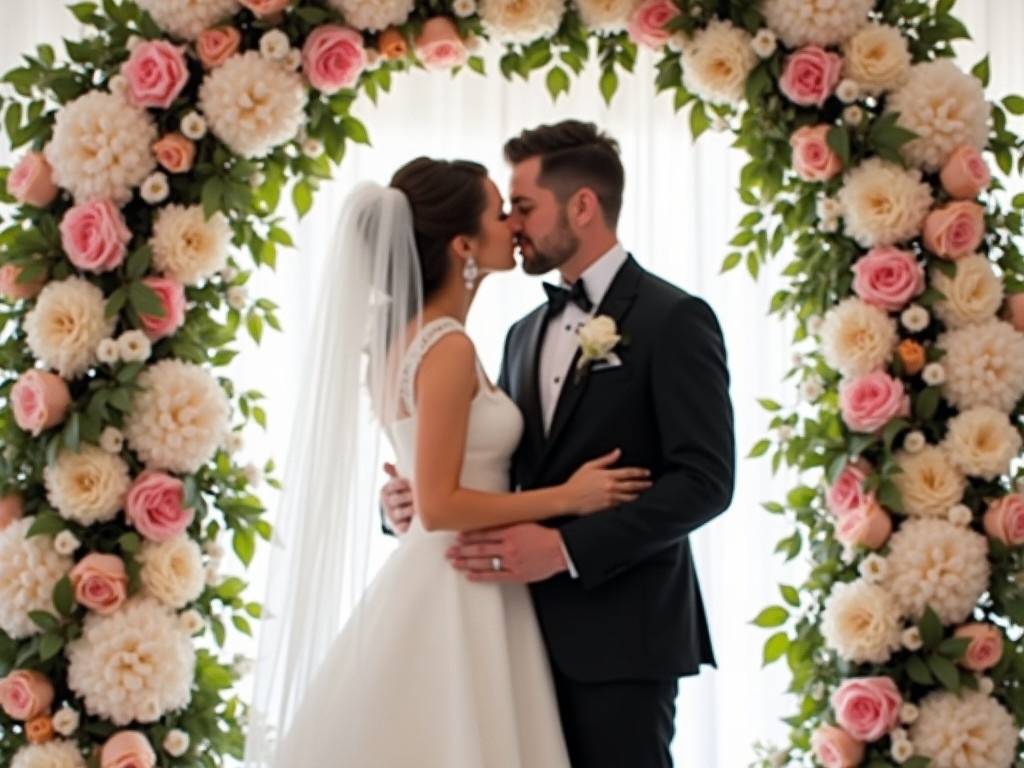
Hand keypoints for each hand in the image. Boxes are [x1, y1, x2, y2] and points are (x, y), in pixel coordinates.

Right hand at [381, 462, 413, 534]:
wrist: (398, 514)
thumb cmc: (401, 492)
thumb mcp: (397, 481)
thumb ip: (394, 472)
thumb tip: (385, 464)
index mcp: (386, 490)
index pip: (393, 485)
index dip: (404, 483)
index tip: (415, 481)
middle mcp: (387, 503)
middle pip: (396, 499)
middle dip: (409, 496)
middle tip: (420, 494)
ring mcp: (391, 516)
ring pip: (400, 512)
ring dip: (410, 510)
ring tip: (421, 507)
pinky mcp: (397, 527)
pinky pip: (400, 527)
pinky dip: (404, 526)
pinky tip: (410, 523)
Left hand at [446, 523, 568, 582]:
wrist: (560, 550)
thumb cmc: (544, 536)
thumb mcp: (525, 522)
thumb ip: (508, 523)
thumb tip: (492, 521)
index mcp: (510, 532)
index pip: (484, 533)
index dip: (468, 536)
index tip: (457, 537)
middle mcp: (508, 547)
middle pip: (480, 549)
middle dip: (462, 551)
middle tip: (449, 552)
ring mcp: (511, 561)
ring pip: (484, 562)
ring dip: (467, 563)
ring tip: (454, 563)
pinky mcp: (516, 574)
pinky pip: (495, 575)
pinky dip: (481, 576)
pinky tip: (470, 575)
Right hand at [562, 448, 650, 513]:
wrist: (569, 499)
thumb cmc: (577, 482)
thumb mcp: (590, 466)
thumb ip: (606, 459)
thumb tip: (617, 452)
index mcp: (607, 475)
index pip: (629, 472)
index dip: (640, 472)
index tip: (647, 472)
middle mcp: (611, 487)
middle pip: (633, 485)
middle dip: (643, 484)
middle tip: (649, 483)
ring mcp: (610, 498)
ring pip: (630, 496)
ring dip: (638, 493)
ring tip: (642, 491)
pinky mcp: (607, 506)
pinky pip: (622, 504)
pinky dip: (629, 501)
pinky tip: (631, 499)